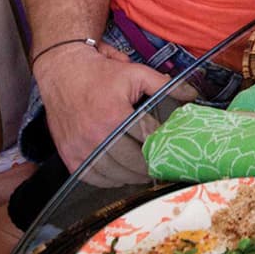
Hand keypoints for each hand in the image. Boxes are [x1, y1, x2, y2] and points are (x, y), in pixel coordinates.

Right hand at [37, 42, 169, 173]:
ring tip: (146, 173)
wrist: (63, 72)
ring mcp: (80, 147)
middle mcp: (95, 135)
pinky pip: (92, 177)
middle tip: (164, 167)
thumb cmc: (100, 73)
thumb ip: (166, 86)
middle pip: (132, 162)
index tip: (175, 150)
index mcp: (114, 115)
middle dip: (151, 166)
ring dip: (132, 177)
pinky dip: (109, 181)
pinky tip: (121, 176)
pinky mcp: (69, 155)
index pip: (147, 138)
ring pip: (113, 174)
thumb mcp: (136, 73)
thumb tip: (191, 95)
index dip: (163, 145)